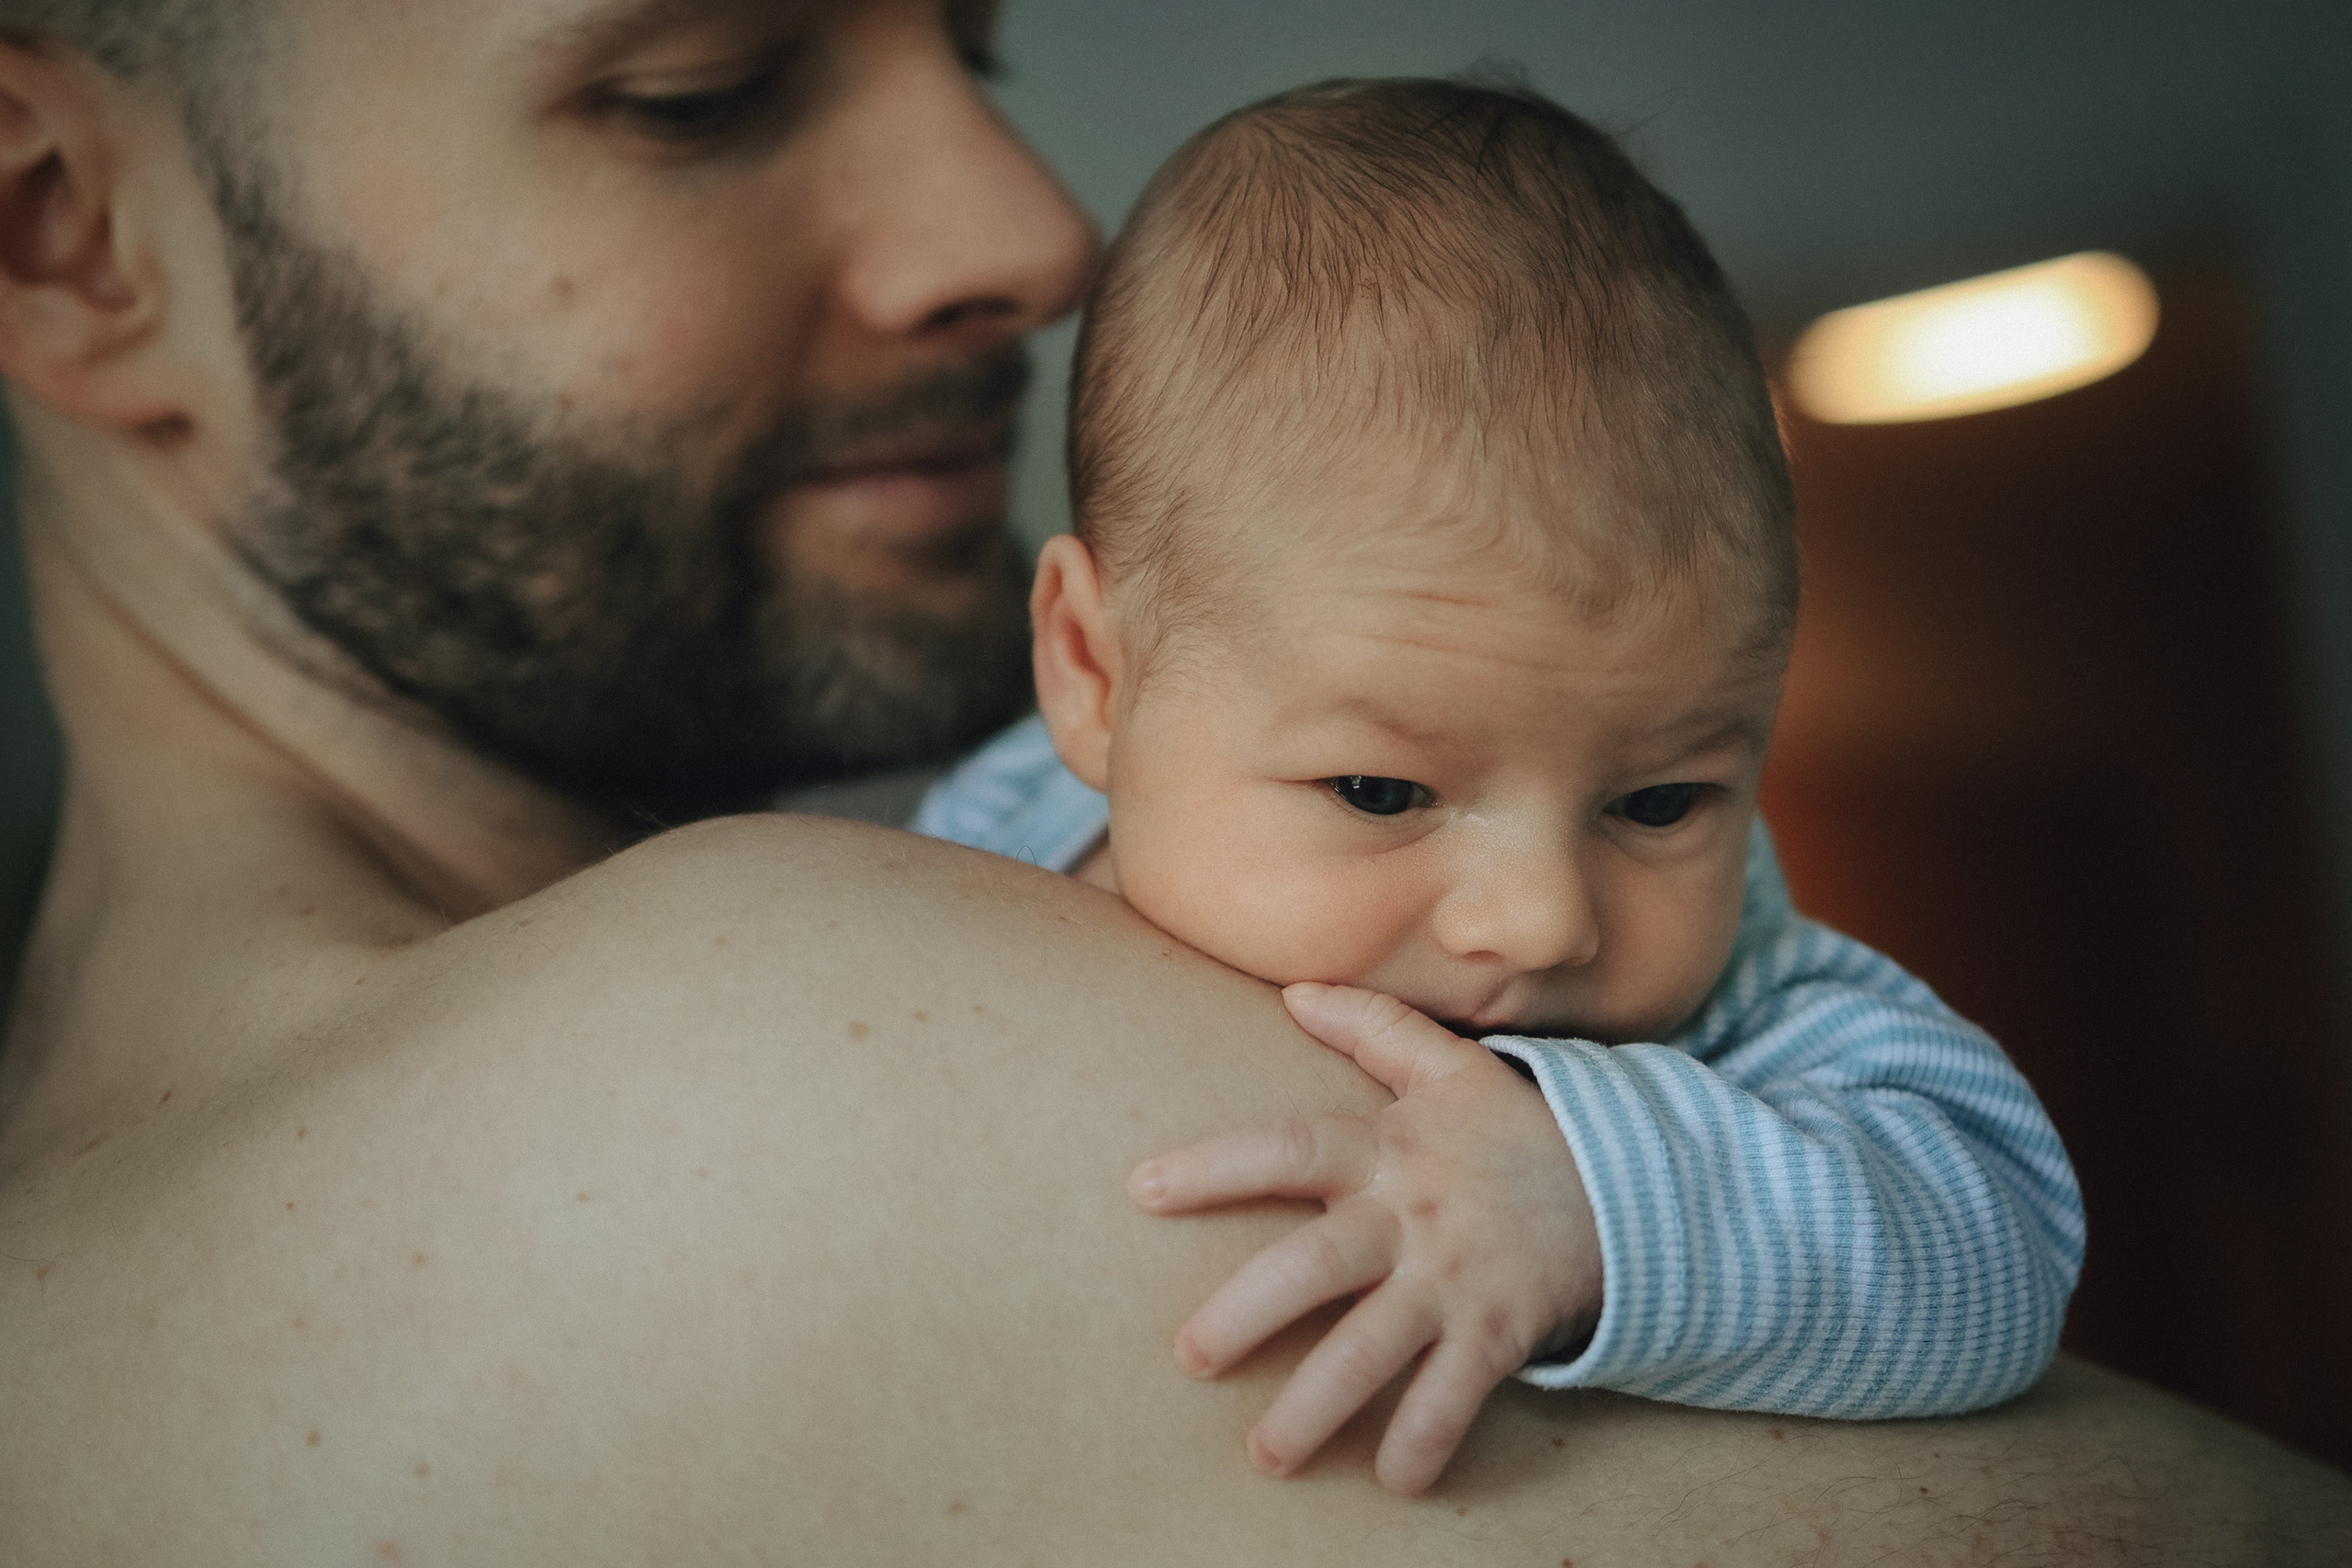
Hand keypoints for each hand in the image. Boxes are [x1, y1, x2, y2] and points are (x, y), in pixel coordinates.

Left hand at [1128, 983, 1602, 1494]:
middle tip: (1189, 1358)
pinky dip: (1426, 1438)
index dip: (1216, 1166)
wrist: (1637, 1180)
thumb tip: (1295, 990)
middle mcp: (1411, 1215)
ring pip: (1375, 1346)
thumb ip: (1372, 1027)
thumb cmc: (1520, 1129)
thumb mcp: (1451, 1066)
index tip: (1142, 1188)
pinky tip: (1391, 1477)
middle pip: (1317, 1263)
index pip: (1289, 1148)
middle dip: (1247, 1312)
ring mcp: (1454, 1277)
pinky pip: (1456, 1393)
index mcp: (1387, 1148)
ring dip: (1318, 1404)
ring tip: (1266, 1454)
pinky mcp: (1500, 1329)